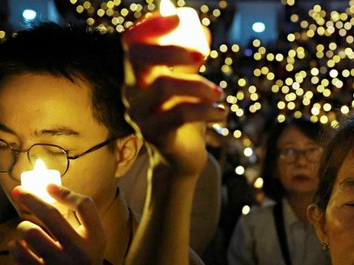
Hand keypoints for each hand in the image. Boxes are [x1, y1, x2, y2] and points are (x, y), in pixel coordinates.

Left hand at [8, 185, 105, 264]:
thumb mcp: (92, 244)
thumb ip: (77, 221)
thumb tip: (49, 191)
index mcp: (97, 239)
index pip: (85, 205)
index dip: (65, 192)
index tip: (49, 187)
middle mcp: (81, 251)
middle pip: (51, 214)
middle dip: (30, 198)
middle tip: (18, 192)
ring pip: (29, 231)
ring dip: (23, 229)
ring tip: (28, 235)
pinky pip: (18, 251)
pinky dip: (16, 246)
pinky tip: (23, 250)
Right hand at [122, 13, 225, 178]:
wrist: (182, 159)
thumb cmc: (184, 118)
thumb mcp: (187, 86)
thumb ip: (190, 61)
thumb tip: (202, 31)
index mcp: (137, 75)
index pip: (132, 43)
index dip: (151, 27)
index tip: (178, 17)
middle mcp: (131, 91)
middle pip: (139, 58)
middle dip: (170, 50)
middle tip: (201, 55)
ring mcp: (139, 114)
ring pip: (165, 86)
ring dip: (199, 86)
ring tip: (220, 94)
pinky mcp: (154, 134)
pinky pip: (180, 114)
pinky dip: (205, 110)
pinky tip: (222, 113)